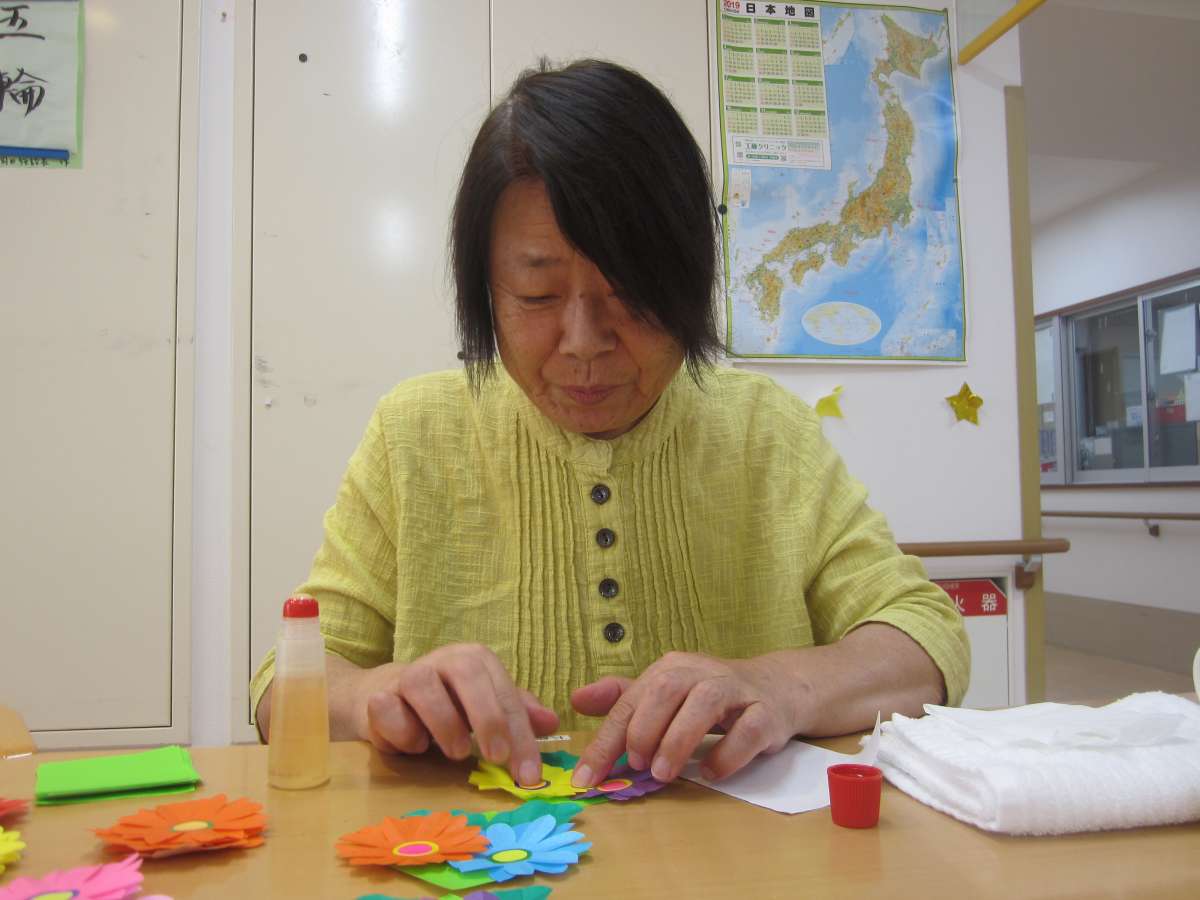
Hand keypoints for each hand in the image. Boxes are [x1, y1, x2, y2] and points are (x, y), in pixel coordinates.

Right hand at [352, 643, 558, 786]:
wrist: (387, 698)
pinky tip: (415, 746)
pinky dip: (404, 732)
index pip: (505, 692)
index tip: (528, 774)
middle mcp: (443, 661)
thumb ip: (517, 714)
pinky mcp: (377, 697)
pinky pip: (388, 710)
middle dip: (487, 718)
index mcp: (475, 660)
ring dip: (444, 723)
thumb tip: (552, 722)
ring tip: (457, 752)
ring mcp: (407, 676)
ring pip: (423, 686)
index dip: (520, 734)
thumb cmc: (448, 704)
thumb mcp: (486, 707)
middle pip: (467, 675)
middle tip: (497, 757)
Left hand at [569, 651, 796, 786]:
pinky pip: (748, 730)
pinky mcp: (767, 712)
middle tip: (638, 766)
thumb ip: (623, 699)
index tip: (587, 778)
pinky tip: (710, 772)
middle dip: (644, 731)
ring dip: (678, 741)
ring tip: (663, 774)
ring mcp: (737, 690)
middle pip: (665, 690)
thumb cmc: (711, 697)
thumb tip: (576, 699)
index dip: (605, 741)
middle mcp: (702, 672)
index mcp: (672, 668)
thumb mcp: (665, 693)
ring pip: (704, 704)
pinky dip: (727, 753)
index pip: (629, 701)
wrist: (777, 689)